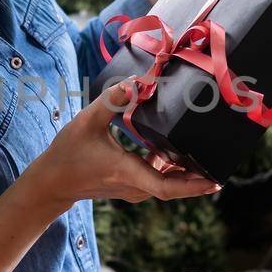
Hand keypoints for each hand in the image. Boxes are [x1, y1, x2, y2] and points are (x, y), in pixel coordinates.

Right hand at [21, 82, 219, 212]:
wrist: (51, 182)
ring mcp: (132, 189)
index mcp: (127, 172)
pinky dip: (170, 170)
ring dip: (185, 172)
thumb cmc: (67, 153)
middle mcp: (134, 186)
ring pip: (166, 184)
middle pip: (174, 186)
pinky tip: (176, 152)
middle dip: (198, 176)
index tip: (216, 182)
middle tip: (221, 161)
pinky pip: (157, 181)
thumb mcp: (87, 121)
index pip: (167, 188)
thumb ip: (112, 100)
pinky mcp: (129, 187)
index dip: (193, 186)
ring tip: (205, 154)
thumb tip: (138, 82)